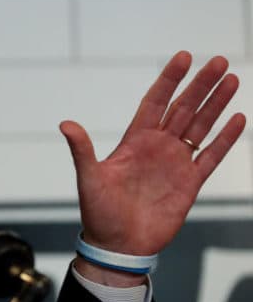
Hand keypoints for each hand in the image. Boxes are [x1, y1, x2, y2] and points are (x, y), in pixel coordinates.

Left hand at [60, 51, 244, 283]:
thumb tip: (65, 124)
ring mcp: (175, 163)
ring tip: (232, 80)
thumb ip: (82, 150)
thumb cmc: (99, 212)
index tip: (183, 56)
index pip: (155, 102)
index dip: (169, 80)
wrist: (118, 245)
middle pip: (183, 108)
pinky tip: (238, 119)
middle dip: (200, 85)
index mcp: (134, 140)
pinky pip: (211, 156)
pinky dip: (225, 139)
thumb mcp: (88, 178)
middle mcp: (157, 146)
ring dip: (216, 104)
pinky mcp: (190, 183)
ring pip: (200, 126)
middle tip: (218, 61)